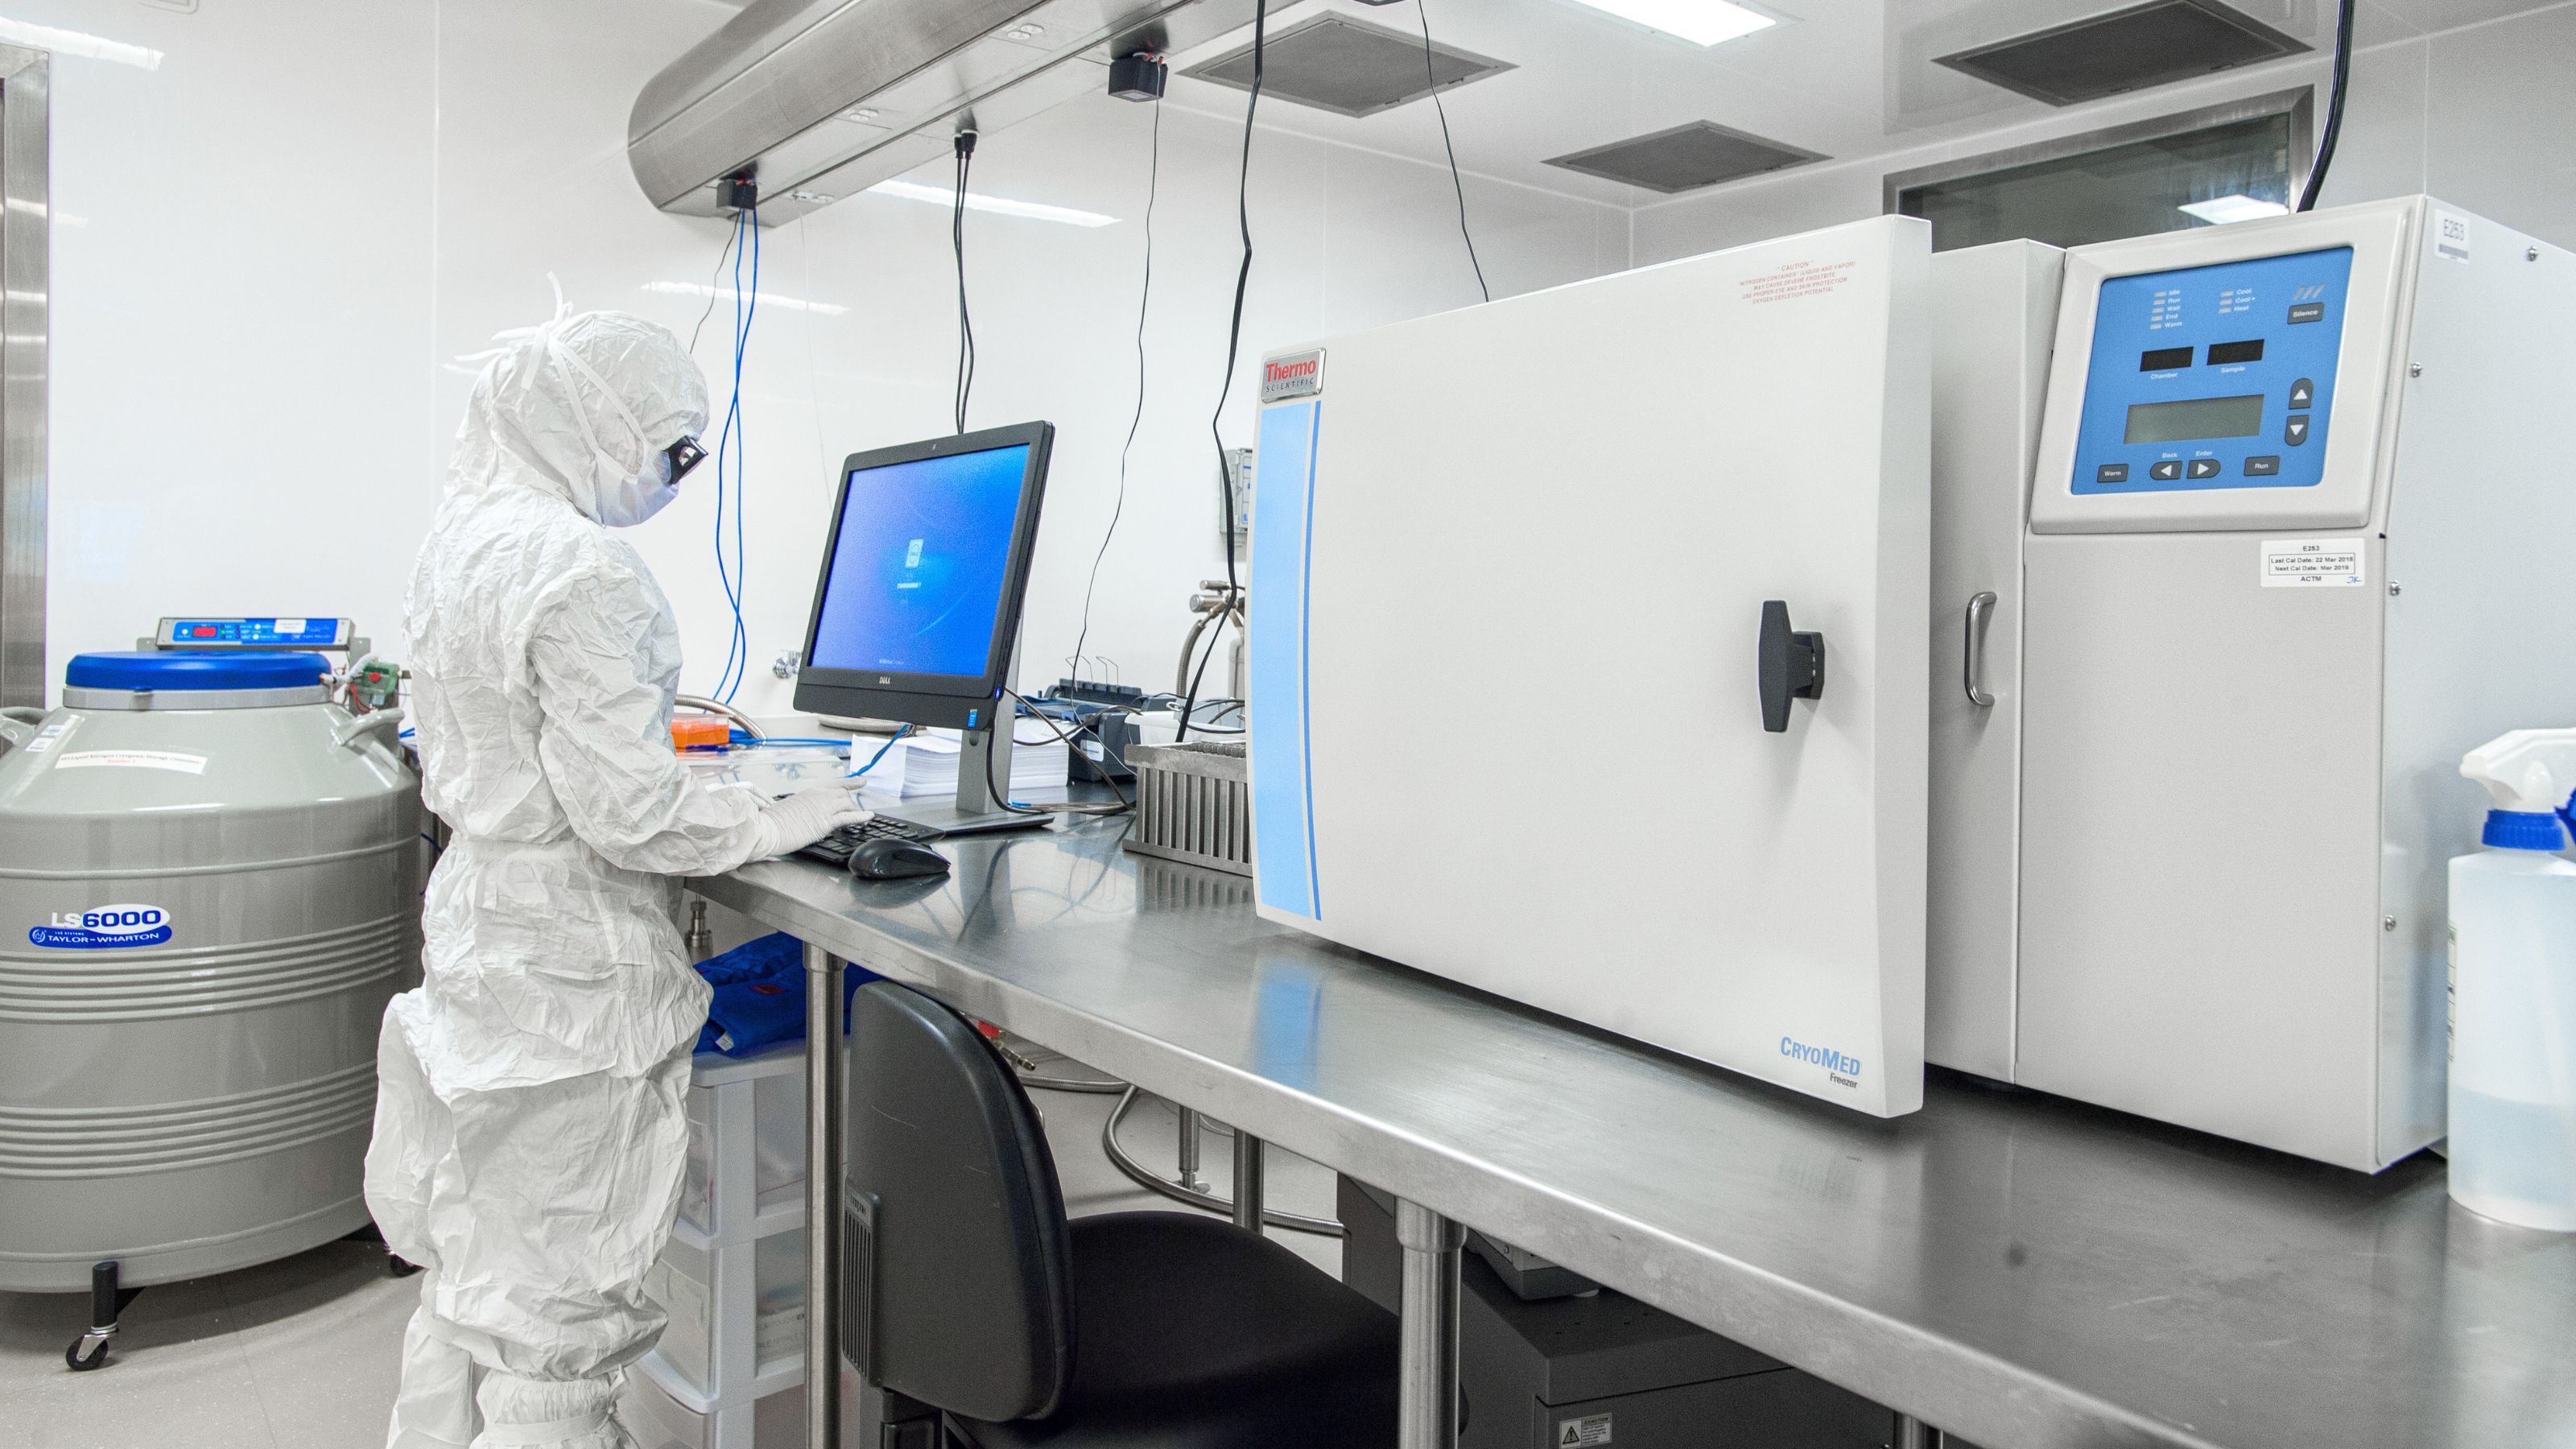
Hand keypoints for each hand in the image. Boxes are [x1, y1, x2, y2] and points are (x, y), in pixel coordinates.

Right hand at [755, 782, 871, 856]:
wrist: (766, 829)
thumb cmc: (772, 821)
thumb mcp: (789, 807)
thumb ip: (803, 807)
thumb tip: (807, 812)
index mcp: (809, 791)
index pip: (835, 783)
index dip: (850, 782)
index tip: (861, 781)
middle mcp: (818, 796)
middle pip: (843, 795)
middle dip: (850, 802)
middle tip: (854, 809)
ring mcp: (823, 808)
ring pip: (848, 804)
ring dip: (855, 810)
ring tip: (860, 818)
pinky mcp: (825, 822)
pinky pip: (848, 817)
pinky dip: (861, 816)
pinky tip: (868, 816)